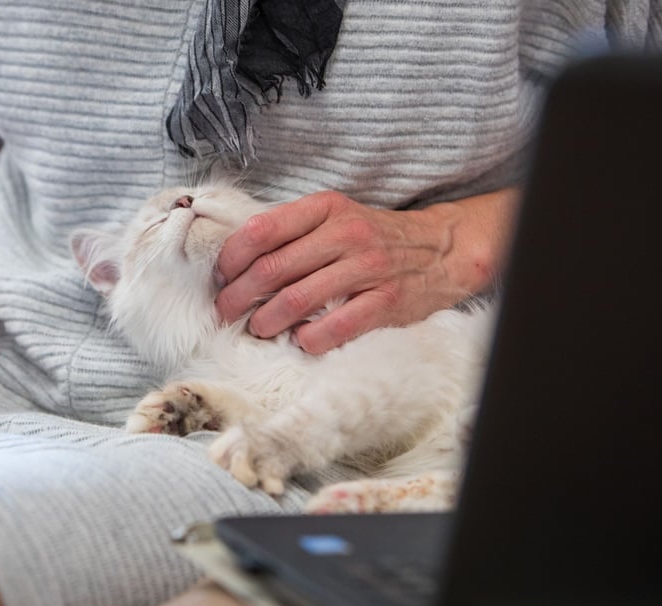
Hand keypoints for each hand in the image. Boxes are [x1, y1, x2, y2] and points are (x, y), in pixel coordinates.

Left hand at [215, 188, 517, 353]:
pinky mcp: (386, 301)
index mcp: (326, 208)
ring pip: (298, 299)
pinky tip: (300, 341)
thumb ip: (294, 231)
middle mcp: (345, 234)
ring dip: (267, 321)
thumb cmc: (374, 237)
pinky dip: (310, 339)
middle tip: (226, 313)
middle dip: (239, 297)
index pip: (262, 230)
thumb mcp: (336, 216)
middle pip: (272, 269)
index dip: (231, 258)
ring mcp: (367, 268)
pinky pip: (336, 326)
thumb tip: (238, 261)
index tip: (221, 278)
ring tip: (258, 330)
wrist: (441, 249)